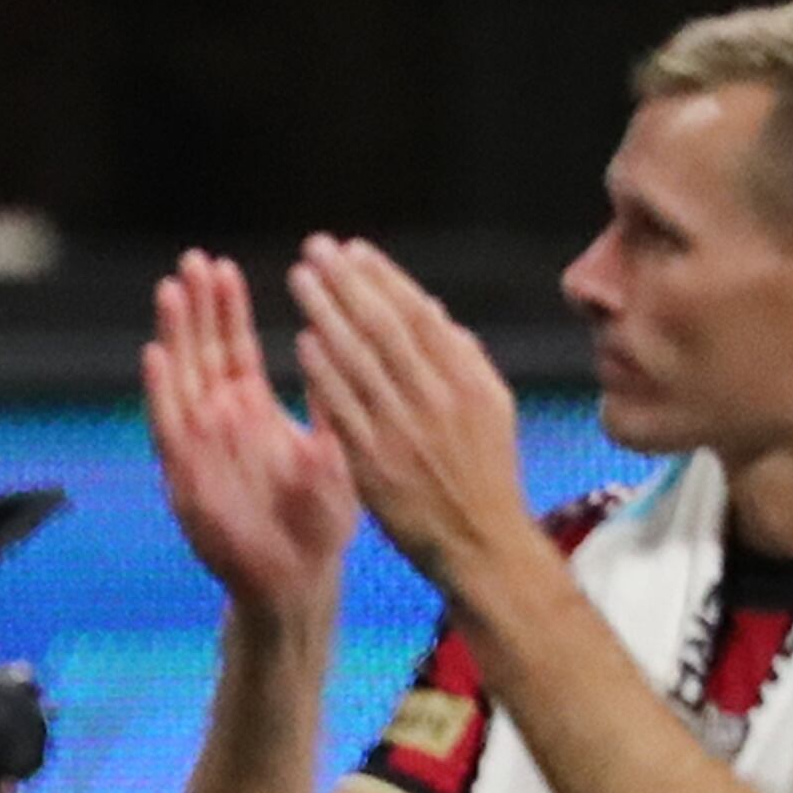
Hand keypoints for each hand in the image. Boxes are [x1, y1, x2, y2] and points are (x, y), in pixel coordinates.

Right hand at [144, 249, 356, 628]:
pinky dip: (162, 393)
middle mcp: (219, 423)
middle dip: (196, 308)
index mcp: (253, 412)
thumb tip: (337, 357)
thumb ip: (330, 411)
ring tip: (171, 291)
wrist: (295, 580)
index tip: (222, 267)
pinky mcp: (187, 477)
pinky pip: (171, 429)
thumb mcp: (335, 456)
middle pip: (200, 354)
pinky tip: (155, 356)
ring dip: (174, 337)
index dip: (226, 309)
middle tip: (192, 260)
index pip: (234, 348)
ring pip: (181, 382)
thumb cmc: (316, 523)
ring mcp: (200, 449)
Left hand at [285, 236, 533, 595]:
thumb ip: (464, 357)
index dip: (382, 278)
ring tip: (300, 279)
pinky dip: (323, 372)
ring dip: (327, 313)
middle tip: (315, 248)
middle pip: (384, 327)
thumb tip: (433, 310)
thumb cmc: (485, 474)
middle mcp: (438, 398)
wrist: (481, 544)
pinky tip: (302, 340)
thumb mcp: (492, 408)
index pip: (417, 314)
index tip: (352, 249)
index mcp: (468, 380)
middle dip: (347, 282)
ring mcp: (405, 431)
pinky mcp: (376, 464)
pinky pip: (343, 409)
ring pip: (360, 360)